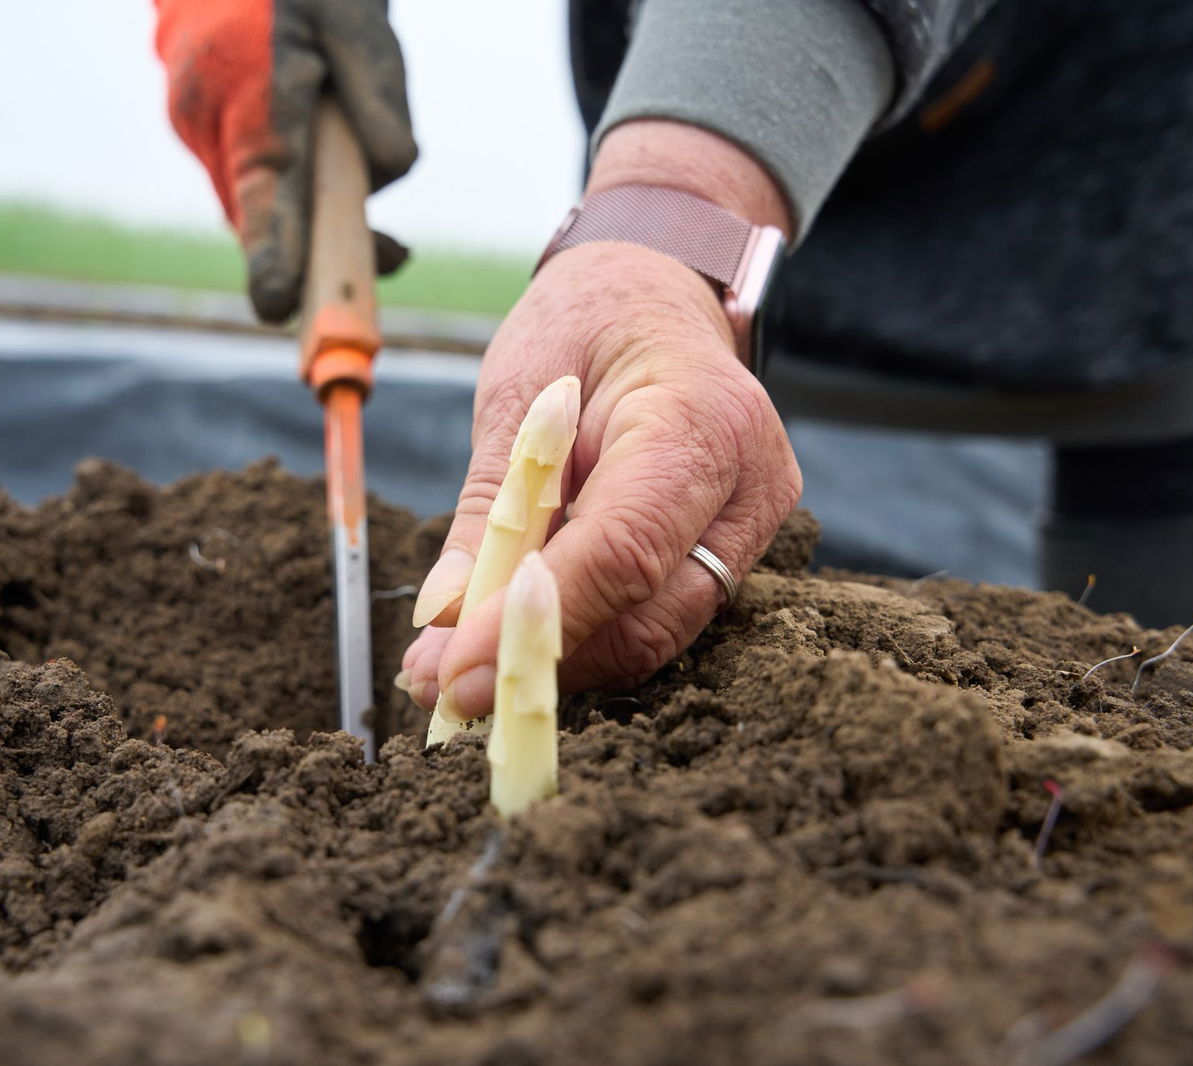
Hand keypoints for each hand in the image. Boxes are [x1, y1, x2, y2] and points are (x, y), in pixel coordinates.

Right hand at [154, 0, 417, 321]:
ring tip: (389, 241)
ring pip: (257, 209)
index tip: (280, 304)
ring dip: (315, 229)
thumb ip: (378, 92)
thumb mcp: (359, 21)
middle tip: (397, 258)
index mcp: (249, 90)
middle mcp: (209, 119)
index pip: (264, 189)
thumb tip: (389, 167)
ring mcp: (198, 130)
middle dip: (318, 254)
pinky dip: (295, 207)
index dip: (274, 253)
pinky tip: (342, 196)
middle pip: (260, 217)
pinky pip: (254, 191)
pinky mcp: (205, 138)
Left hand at [399, 238, 801, 718]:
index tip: (457, 672)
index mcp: (701, 420)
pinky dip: (583, 638)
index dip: (539, 622)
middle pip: (650, 616)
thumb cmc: (588, 321)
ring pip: (656, 634)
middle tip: (441, 687)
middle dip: (540, 660)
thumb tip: (446, 615)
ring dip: (556, 663)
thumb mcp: (517, 392)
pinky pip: (657, 617)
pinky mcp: (732, 554)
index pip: (623, 550)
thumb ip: (489, 506)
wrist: (656, 291)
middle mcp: (750, 485)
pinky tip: (510, 641)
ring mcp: (752, 526)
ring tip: (459, 671)